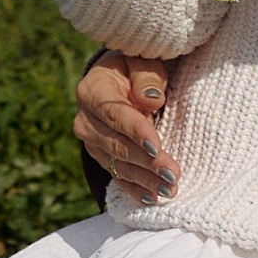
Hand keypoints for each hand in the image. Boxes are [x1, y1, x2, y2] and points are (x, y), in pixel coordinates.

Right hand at [74, 49, 178, 201]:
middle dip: (146, 162)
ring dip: (145, 179)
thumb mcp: (144, 60)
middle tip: (172, 174)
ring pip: (118, 164)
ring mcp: (92, 142)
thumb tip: (151, 100)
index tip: (157, 146)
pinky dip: (135, 189)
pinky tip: (152, 198)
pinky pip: (118, 176)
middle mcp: (85, 120)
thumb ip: (147, 75)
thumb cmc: (136, 67)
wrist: (120, 79)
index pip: (114, 114)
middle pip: (116, 144)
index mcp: (92, 90)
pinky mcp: (102, 157)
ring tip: (170, 189)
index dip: (135, 131)